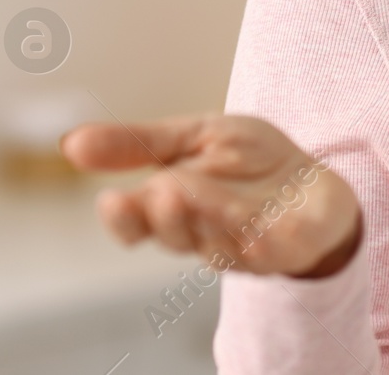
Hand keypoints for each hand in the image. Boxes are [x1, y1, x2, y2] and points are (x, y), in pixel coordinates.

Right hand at [60, 113, 361, 278]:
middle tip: (161, 191)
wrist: (319, 184)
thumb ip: (141, 143)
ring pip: (220, 243)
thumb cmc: (252, 162)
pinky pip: (273, 251)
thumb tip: (69, 144)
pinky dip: (264, 243)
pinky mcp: (291, 248)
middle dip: (165, 218)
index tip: (111, 201)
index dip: (125, 220)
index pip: (138, 226)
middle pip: (175, 237)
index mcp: (176, 209)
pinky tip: (257, 229)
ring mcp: (248, 246)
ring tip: (195, 189)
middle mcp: (205, 235)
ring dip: (211, 217)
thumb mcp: (196, 136)